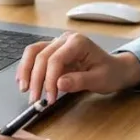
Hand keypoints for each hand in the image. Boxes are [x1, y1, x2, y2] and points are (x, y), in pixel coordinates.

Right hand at [16, 32, 139, 102]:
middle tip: (34, 100)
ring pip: (33, 52)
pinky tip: (23, 81)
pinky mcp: (53, 51)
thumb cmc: (110, 73)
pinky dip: (27, 68)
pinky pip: (35, 56)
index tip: (50, 98)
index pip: (55, 59)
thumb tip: (59, 84)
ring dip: (26, 71)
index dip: (49, 79)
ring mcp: (57, 43)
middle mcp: (65, 39)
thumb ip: (79, 81)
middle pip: (42, 56)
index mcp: (78, 42)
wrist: (115, 69)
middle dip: (36, 79)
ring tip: (24, 89)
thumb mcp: (99, 80)